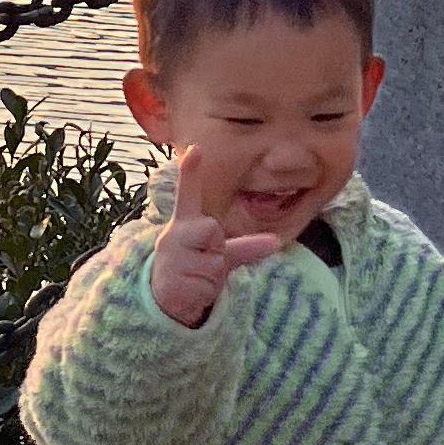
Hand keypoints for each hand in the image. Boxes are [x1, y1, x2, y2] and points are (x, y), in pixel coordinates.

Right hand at [149, 142, 283, 327]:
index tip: (196, 148)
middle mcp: (174, 235)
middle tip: (203, 257)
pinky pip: (206, 285)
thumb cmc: (196, 265)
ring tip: (197, 277)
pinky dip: (205, 292)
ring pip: (212, 262)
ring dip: (212, 276)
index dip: (191, 171)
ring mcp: (170, 257)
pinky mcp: (170, 281)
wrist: (167, 296)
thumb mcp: (221, 254)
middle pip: (212, 229)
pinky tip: (192, 290)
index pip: (188, 193)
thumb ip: (246, 246)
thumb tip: (276, 241)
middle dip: (216, 247)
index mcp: (186, 223)